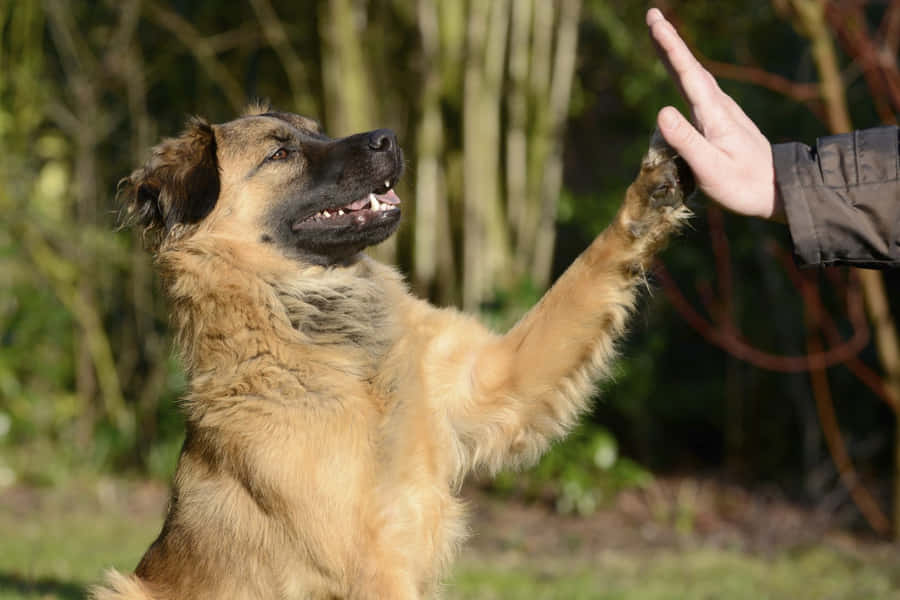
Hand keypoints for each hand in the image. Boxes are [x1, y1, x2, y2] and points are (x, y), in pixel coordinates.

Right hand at [646, 8, 783, 220]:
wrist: (777, 190)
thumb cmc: (743, 185)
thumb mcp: (711, 169)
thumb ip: (687, 141)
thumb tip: (662, 109)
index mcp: (714, 114)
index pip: (688, 75)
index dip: (671, 48)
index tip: (656, 23)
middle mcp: (719, 106)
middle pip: (690, 68)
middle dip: (670, 42)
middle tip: (652, 16)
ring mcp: (721, 112)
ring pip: (693, 76)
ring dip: (675, 55)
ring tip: (659, 36)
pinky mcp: (721, 121)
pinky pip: (696, 89)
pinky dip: (683, 72)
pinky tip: (679, 72)